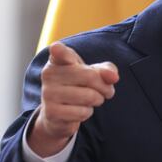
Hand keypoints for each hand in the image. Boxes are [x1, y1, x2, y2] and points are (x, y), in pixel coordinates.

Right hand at [27, 42, 118, 156]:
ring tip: (89, 100)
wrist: (57, 112)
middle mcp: (50, 74)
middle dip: (105, 87)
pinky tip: (78, 110)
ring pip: (89, 97)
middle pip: (90, 77)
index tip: (56, 47)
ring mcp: (48, 93)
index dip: (59, 50)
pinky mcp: (51, 112)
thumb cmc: (79, 86)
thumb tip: (114, 76)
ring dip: (96, 101)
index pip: (59, 52)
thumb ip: (106, 70)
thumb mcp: (94, 73)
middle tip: (105, 91)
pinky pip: (82, 112)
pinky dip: (87, 113)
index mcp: (58, 59)